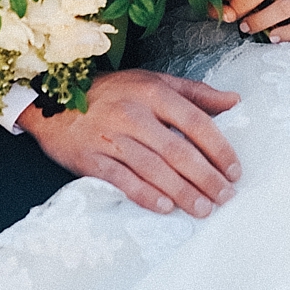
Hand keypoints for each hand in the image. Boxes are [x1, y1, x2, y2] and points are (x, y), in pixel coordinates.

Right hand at [19, 70, 240, 218]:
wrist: (54, 101)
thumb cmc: (112, 92)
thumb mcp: (152, 81)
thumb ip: (194, 92)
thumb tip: (235, 101)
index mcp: (152, 91)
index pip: (194, 121)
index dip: (218, 147)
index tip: (235, 169)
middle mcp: (133, 114)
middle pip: (177, 150)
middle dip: (206, 177)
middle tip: (226, 196)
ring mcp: (111, 137)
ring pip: (153, 169)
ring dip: (182, 192)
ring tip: (204, 209)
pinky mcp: (91, 159)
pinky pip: (122, 180)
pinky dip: (144, 195)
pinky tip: (164, 207)